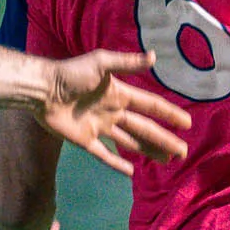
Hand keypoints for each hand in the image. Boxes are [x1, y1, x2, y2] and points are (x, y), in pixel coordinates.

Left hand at [35, 50, 187, 174]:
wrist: (42, 89)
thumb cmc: (71, 74)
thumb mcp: (101, 63)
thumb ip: (127, 63)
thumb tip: (154, 57)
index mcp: (120, 94)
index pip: (151, 106)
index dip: (169, 114)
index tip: (187, 123)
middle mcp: (113, 112)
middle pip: (145, 129)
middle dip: (165, 140)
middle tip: (183, 152)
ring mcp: (100, 128)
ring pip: (130, 143)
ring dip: (149, 151)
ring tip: (167, 160)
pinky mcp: (85, 141)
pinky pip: (104, 155)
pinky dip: (117, 163)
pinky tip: (132, 172)